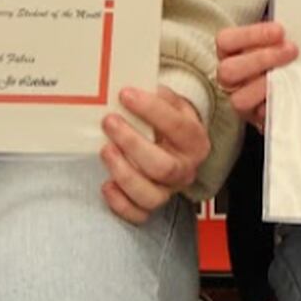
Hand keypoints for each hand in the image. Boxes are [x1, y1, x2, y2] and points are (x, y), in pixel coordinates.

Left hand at [100, 85, 209, 224]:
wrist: (175, 143)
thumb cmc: (169, 120)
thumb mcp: (172, 103)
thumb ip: (159, 95)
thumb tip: (134, 85)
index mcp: (195, 140)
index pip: (177, 126)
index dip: (150, 110)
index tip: (126, 94)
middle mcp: (185, 169)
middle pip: (163, 166)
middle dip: (132, 143)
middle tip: (109, 121)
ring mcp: (169, 191)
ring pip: (150, 195)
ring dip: (124, 172)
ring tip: (106, 149)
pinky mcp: (151, 206)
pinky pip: (138, 215)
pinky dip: (121, 204)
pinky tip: (107, 185)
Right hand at [215, 21, 298, 132]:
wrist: (287, 85)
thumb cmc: (277, 55)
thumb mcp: (273, 38)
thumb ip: (277, 33)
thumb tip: (297, 20)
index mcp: (228, 52)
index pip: (226, 40)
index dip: (252, 35)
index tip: (280, 31)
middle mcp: (228, 77)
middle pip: (229, 70)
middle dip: (262, 59)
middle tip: (291, 50)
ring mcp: (238, 100)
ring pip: (240, 98)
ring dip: (268, 85)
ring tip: (291, 73)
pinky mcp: (254, 119)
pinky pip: (260, 118)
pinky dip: (276, 105)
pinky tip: (291, 94)